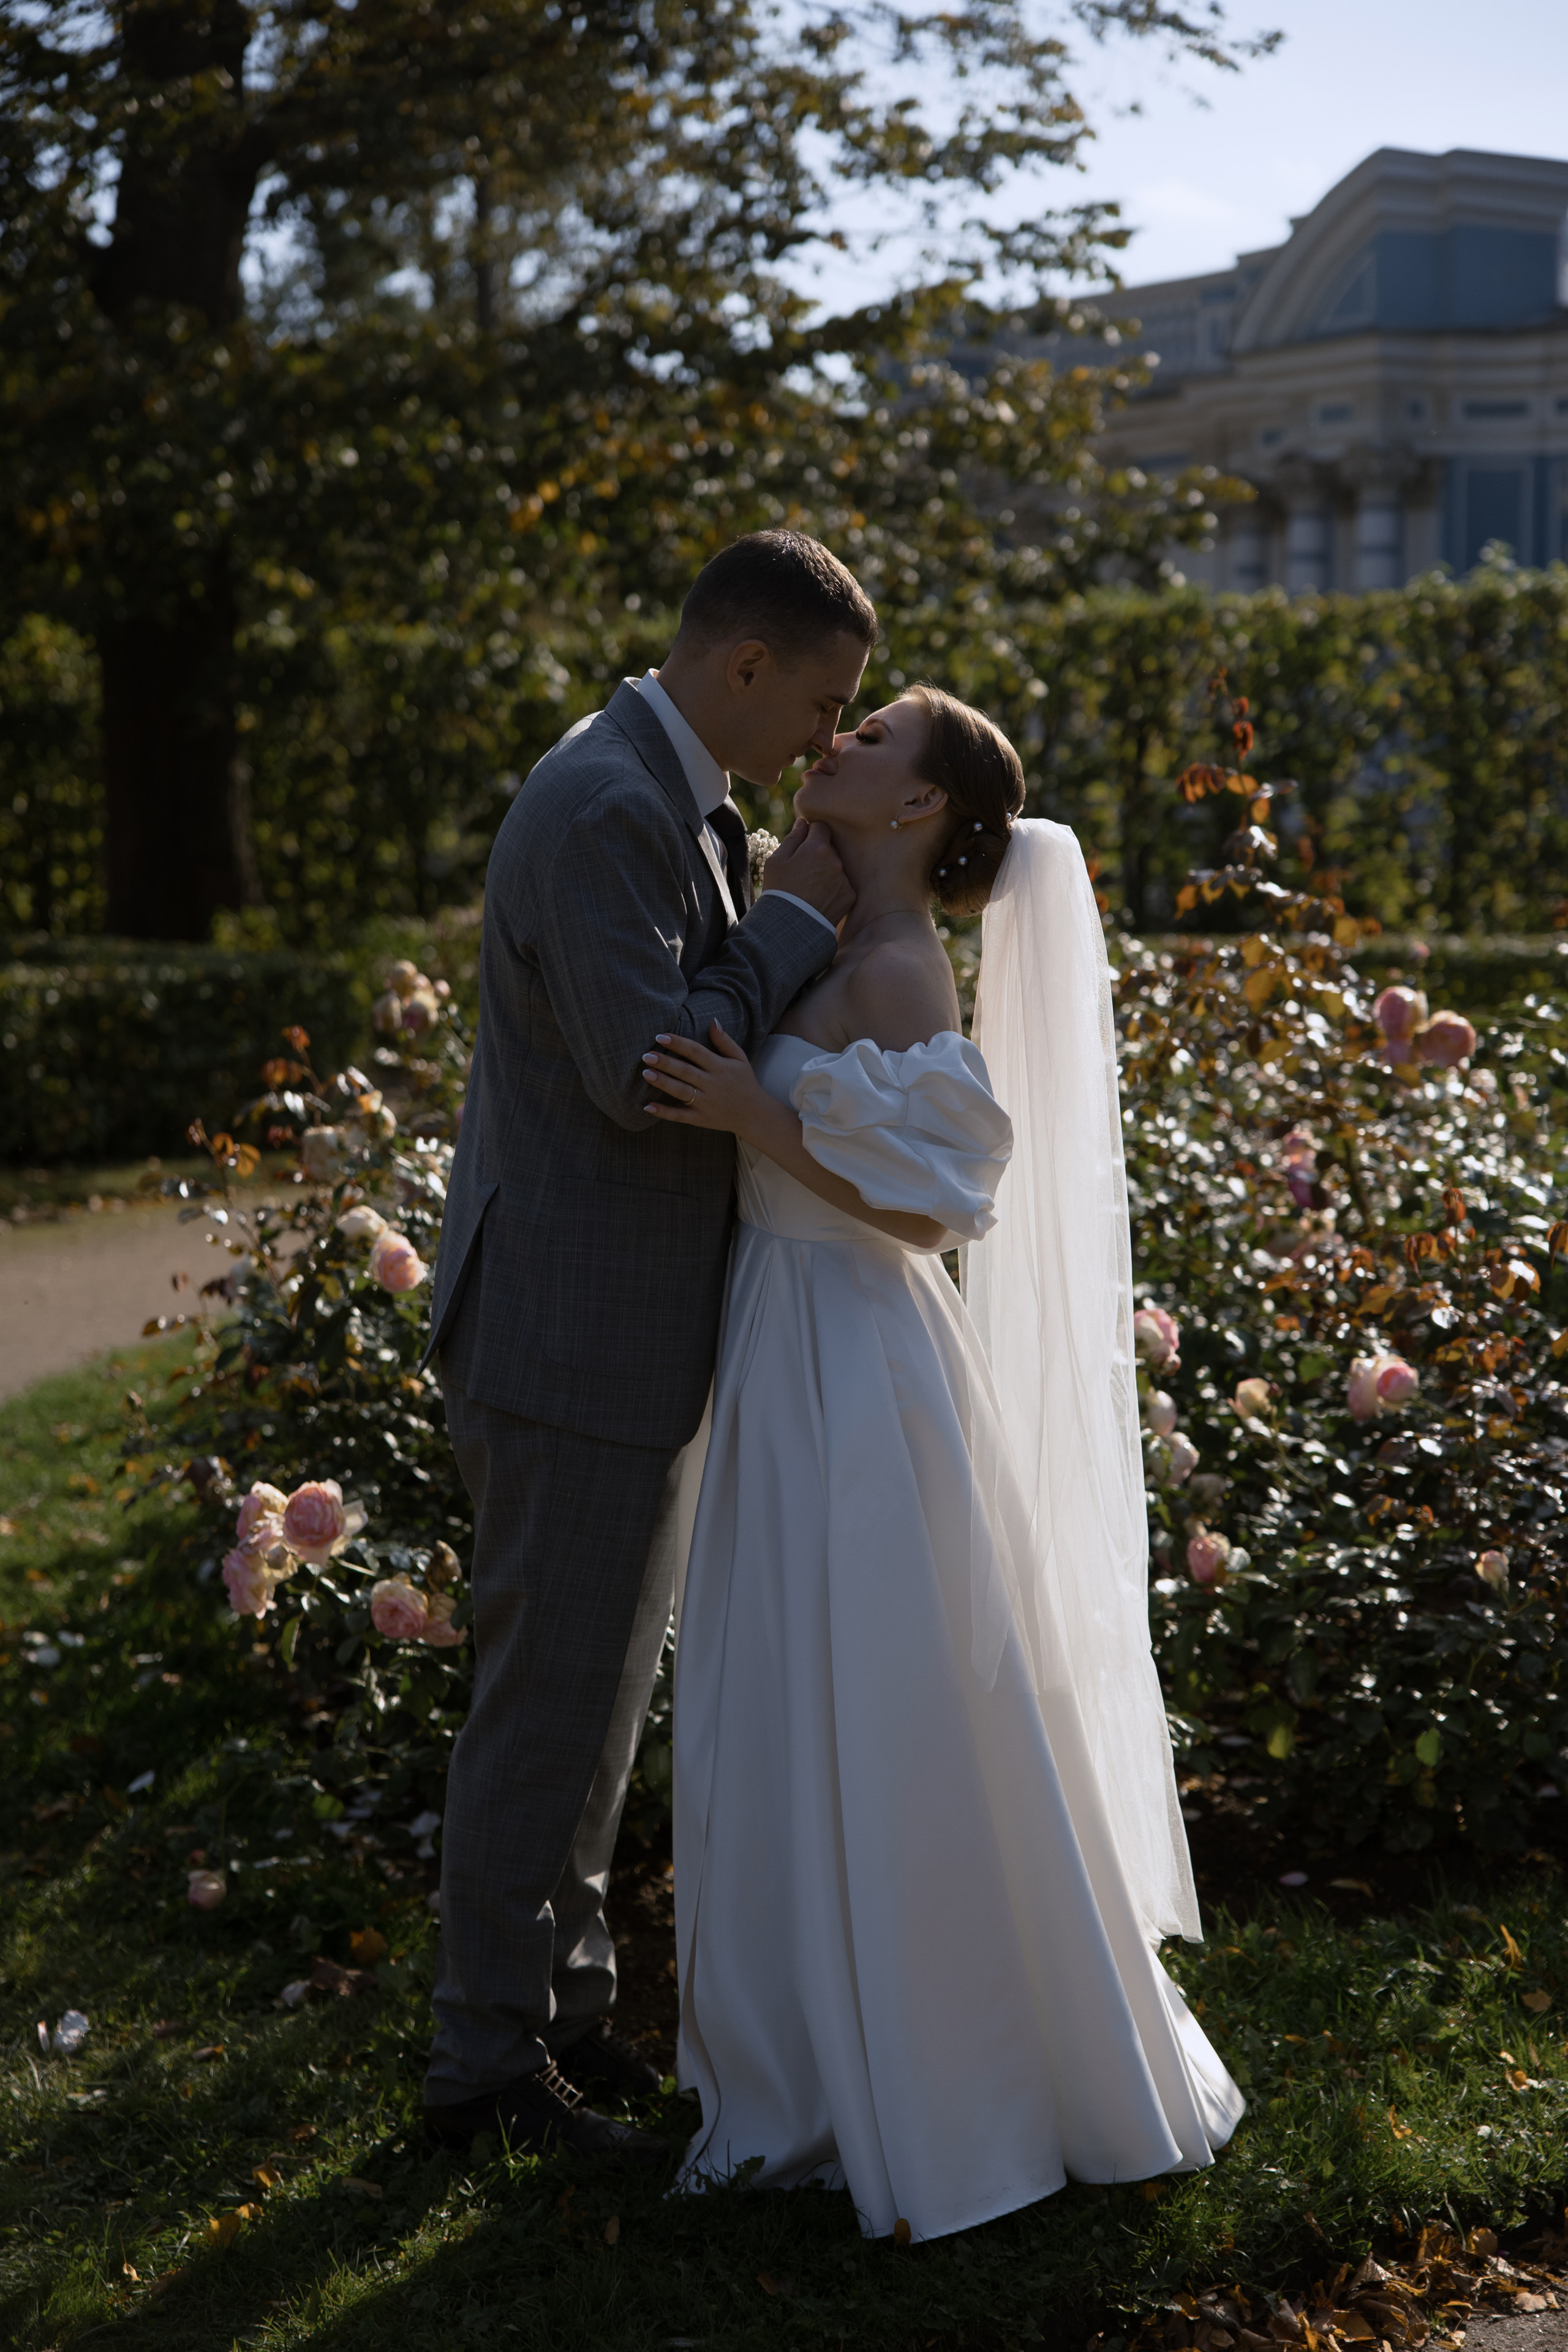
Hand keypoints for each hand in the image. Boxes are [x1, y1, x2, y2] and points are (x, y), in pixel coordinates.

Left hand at [643, 1022, 767, 1136]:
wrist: (755, 1115)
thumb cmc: (745, 1083)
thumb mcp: (740, 1059)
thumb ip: (725, 1041)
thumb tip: (712, 1020)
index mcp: (720, 1067)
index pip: (696, 1052)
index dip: (678, 1043)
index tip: (660, 1037)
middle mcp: (712, 1084)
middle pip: (686, 1071)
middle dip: (666, 1063)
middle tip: (647, 1055)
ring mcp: (706, 1103)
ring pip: (681, 1091)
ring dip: (663, 1083)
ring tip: (646, 1073)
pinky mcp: (701, 1119)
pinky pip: (680, 1116)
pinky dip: (664, 1112)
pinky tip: (648, 1106)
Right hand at [760, 818, 852, 926]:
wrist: (791, 928)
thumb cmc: (779, 891)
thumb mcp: (776, 862)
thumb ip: (792, 838)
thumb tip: (803, 822)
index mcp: (817, 848)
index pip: (821, 827)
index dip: (811, 833)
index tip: (802, 845)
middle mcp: (836, 861)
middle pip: (829, 848)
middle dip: (818, 854)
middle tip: (802, 872)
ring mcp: (845, 879)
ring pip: (836, 867)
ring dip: (826, 871)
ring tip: (809, 889)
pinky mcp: (850, 896)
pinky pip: (842, 885)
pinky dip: (833, 889)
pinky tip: (819, 899)